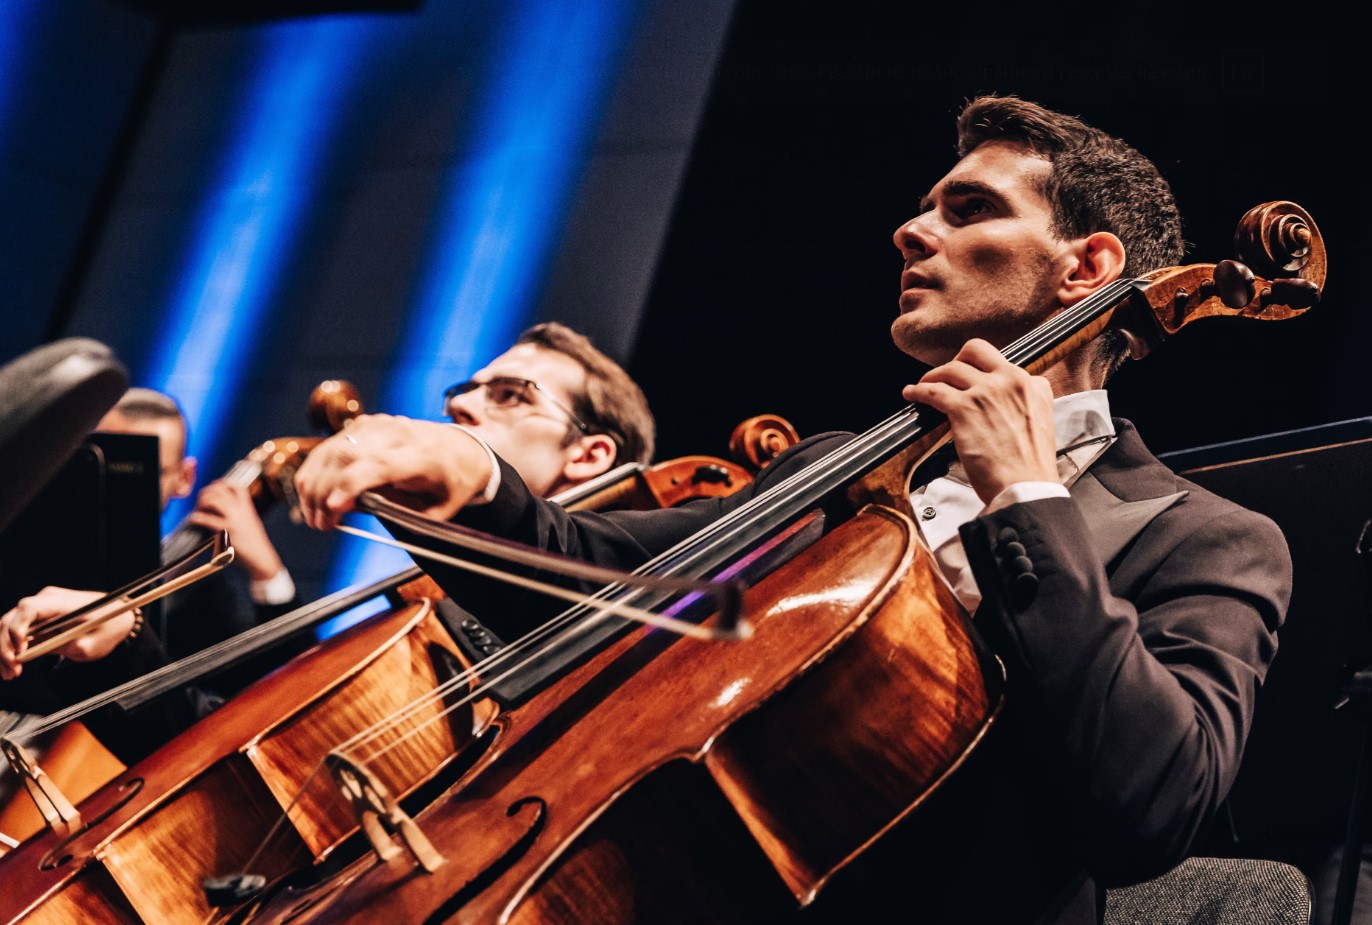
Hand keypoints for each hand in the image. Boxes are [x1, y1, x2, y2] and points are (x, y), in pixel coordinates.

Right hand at [0, 587, 134, 679]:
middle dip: (5, 647)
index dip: (17, 629)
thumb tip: (30, 653)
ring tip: (10, 673)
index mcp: (61, 602)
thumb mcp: (89, 644)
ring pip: (8, 627)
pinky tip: (12, 667)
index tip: (19, 651)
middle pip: (11, 619)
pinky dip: (12, 649)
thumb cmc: (109, 626)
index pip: (28, 608)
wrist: (121, 617)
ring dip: (4, 651)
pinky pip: (18, 632)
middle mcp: (46, 601)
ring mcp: (40, 609)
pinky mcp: (39, 619)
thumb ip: (59, 647)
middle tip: (11, 671)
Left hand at [186, 480, 284, 581]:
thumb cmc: (254, 543)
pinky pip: (206, 519)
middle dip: (208, 492)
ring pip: (214, 500)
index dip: (223, 483)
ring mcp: (234, 519)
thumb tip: (222, 510)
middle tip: (201, 500)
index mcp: (248, 508)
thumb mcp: (251, 522)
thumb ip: (240, 514)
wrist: (261, 557)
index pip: (237, 487)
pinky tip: (194, 520)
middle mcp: (241, 510)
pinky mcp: (226, 531)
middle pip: (221, 490)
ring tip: (198, 508)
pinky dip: (196, 517)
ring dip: (202, 501)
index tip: (214, 487)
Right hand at [293, 414, 493, 530]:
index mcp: (422, 456)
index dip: (350, 485)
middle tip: (321, 524)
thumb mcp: (436, 511)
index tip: (333, 510)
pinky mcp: (363, 425)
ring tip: (315, 516)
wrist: (462, 449)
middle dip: (324, 493)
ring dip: (314, 484)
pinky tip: (315, 496)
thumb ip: (398, 512)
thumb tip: (351, 508)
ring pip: (332, 450)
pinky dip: (316, 471)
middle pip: (348, 456)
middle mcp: (398, 434)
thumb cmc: (451, 483)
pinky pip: (330, 446)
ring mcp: (378, 426)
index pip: (379, 464)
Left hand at [902, 339, 1058, 503]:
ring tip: (924, 385)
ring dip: (933, 376)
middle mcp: (1009, 380)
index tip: (972, 382)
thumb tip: (1009, 401)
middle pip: (975, 351)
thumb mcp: (1042, 422)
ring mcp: (985, 392)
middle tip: (948, 377)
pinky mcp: (963, 408)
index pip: (1002, 362)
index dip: (982, 371)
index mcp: (1032, 384)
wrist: (1026, 487)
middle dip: (958, 361)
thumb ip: (1026, 403)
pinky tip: (912, 394)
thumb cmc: (1030, 466)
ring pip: (950, 369)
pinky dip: (918, 390)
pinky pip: (933, 390)